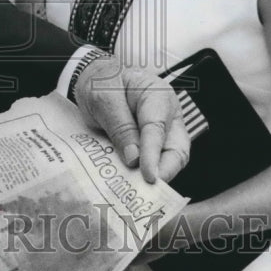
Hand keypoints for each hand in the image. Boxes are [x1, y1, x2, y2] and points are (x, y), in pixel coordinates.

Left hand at [72, 55, 189, 182]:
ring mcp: (162, 131)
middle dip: (165, 172)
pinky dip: (145, 175)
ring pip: (170, 160)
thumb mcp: (103, 97)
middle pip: (177, 149)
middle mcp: (166, 115)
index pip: (158, 128)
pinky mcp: (152, 145)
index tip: (148, 176)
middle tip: (146, 190)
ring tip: (137, 192)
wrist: (93, 79)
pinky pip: (155, 163)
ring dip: (156, 176)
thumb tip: (134, 158)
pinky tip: (131, 185)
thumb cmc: (102, 82)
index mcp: (157, 95)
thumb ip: (119, 125)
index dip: (153, 154)